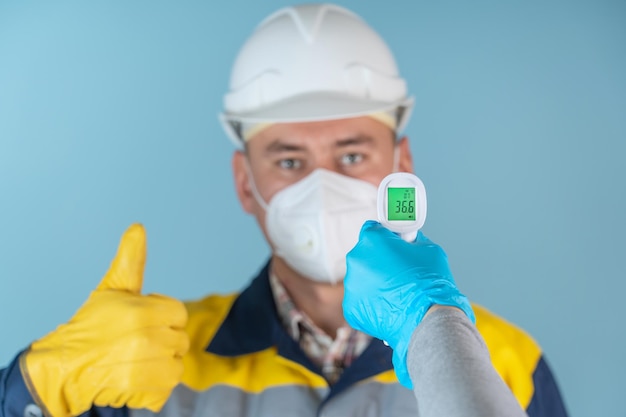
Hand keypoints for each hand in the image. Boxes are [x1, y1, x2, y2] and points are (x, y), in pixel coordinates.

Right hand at [21, 224, 188, 416]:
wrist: (65, 366)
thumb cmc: (91, 325)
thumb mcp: (112, 289)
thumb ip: (131, 260)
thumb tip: (138, 228)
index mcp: (143, 312)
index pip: (179, 314)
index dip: (163, 317)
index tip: (143, 322)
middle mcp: (147, 339)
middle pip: (180, 341)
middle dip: (163, 341)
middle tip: (135, 343)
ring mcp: (146, 367)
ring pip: (176, 366)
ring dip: (160, 366)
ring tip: (136, 361)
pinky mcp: (143, 391)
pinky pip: (166, 390)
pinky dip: (154, 389)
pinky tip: (133, 379)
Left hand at [342, 220, 473, 387]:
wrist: (428, 319)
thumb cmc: (430, 283)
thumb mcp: (427, 248)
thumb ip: (411, 240)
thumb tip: (407, 242)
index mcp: (371, 239)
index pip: (372, 230)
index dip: (384, 236)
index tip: (392, 244)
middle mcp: (356, 259)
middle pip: (365, 255)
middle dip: (379, 261)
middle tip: (398, 271)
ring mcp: (351, 285)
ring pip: (361, 279)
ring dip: (374, 283)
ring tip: (396, 293)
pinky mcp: (351, 308)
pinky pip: (360, 300)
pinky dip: (372, 303)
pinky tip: (390, 306)